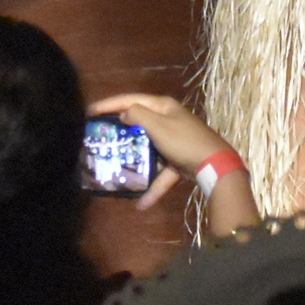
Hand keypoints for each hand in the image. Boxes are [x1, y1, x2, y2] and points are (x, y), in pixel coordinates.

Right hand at [89, 92, 239, 210]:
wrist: (215, 164)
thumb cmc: (183, 140)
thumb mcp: (158, 125)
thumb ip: (138, 116)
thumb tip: (125, 113)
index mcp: (163, 107)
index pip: (131, 100)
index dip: (109, 104)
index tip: (89, 112)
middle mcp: (168, 120)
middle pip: (138, 123)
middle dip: (120, 130)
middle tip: (100, 135)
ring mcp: (174, 141)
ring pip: (148, 148)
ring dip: (133, 160)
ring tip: (113, 165)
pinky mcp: (178, 160)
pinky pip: (161, 173)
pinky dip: (153, 187)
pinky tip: (141, 204)